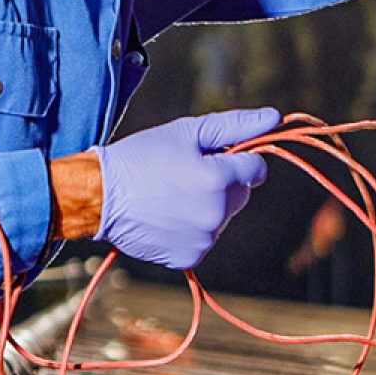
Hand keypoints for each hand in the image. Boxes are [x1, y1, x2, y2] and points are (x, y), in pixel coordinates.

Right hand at [94, 107, 279, 267]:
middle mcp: (216, 213)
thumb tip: (274, 117)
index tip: (214, 157)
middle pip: (240, 195)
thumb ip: (235, 125)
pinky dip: (191, 229)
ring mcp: (203, 239)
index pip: (255, 169)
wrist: (101, 195)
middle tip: (186, 174)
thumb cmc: (142, 158)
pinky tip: (167, 216)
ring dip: (207, 207)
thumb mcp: (187, 132)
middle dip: (222, 184)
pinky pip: (204, 239)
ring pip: (222, 218)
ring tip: (171, 196)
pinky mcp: (189, 257)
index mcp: (219, 179)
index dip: (238, 159)